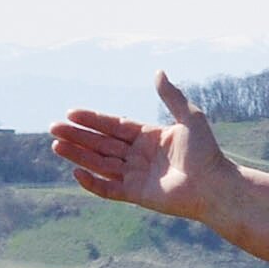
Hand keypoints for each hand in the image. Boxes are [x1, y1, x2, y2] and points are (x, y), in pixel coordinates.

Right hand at [52, 75, 238, 222]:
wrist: (215, 186)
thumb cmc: (207, 152)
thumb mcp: (190, 117)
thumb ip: (171, 96)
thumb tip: (158, 71)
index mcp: (149, 137)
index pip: (114, 126)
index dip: (93, 119)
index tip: (71, 112)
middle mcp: (139, 156)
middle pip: (102, 144)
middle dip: (78, 136)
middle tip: (53, 128)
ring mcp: (136, 176)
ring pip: (100, 164)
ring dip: (78, 155)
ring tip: (56, 145)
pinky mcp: (136, 195)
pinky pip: (109, 189)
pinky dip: (92, 183)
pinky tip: (76, 172)